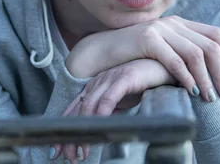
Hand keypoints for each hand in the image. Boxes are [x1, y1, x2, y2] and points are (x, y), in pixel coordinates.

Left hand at [53, 59, 176, 162]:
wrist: (163, 64)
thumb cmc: (144, 82)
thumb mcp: (122, 99)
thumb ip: (109, 109)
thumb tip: (101, 128)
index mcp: (95, 87)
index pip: (74, 110)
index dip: (64, 130)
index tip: (57, 150)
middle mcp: (99, 82)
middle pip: (78, 111)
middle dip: (70, 136)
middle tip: (67, 157)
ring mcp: (111, 78)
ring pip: (89, 106)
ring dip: (84, 130)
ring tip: (83, 151)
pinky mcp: (125, 78)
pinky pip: (109, 98)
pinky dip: (102, 114)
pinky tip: (99, 127)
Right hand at [66, 16, 219, 102]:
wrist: (101, 50)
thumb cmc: (133, 55)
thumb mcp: (161, 49)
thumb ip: (181, 53)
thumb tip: (207, 72)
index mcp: (180, 23)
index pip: (215, 34)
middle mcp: (173, 23)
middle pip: (210, 45)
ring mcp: (161, 29)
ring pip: (196, 54)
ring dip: (206, 78)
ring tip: (210, 97)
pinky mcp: (147, 39)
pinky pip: (175, 60)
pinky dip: (187, 77)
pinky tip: (191, 91)